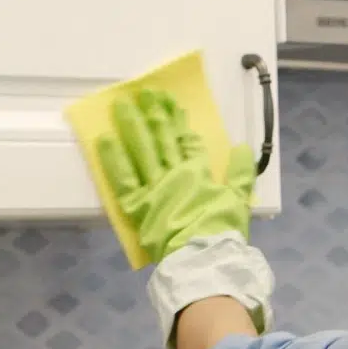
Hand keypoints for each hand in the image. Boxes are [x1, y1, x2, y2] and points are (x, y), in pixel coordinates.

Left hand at [96, 88, 255, 262]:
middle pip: (162, 139)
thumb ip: (241, 173)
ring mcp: (153, 187)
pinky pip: (122, 177)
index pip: (188, 142)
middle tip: (145, 92)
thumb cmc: (221, 230)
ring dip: (132, 125)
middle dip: (154, 114)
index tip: (172, 103)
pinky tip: (105, 138)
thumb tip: (243, 148)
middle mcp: (174, 174)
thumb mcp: (239, 200)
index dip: (179, 121)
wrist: (203, 256)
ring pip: (141, 150)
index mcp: (198, 173)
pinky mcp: (136, 204)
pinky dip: (113, 158)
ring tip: (122, 104)